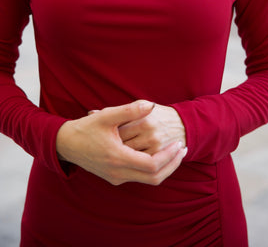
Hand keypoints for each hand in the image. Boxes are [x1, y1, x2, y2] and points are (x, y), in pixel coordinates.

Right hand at [56, 100, 186, 185]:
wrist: (66, 144)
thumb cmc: (86, 128)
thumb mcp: (107, 115)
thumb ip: (130, 110)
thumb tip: (151, 104)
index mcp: (118, 158)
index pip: (152, 165)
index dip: (169, 156)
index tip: (179, 143)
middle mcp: (118, 172)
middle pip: (154, 177)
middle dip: (172, 164)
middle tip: (183, 149)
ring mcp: (116, 177)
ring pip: (148, 180)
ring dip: (165, 167)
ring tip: (176, 152)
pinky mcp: (115, 178)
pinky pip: (140, 178)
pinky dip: (154, 169)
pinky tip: (160, 155)